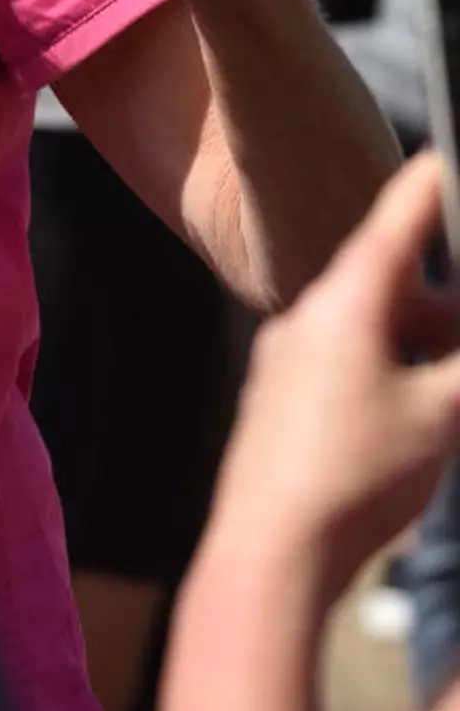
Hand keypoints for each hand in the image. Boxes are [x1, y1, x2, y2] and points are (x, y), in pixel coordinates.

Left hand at [202, 153, 459, 608]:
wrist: (268, 554)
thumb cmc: (353, 479)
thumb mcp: (440, 418)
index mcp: (345, 304)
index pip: (397, 222)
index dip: (428, 186)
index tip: (443, 155)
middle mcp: (307, 319)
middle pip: (388, 283)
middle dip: (442, 299)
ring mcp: (287, 361)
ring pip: (366, 330)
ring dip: (416, 344)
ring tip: (449, 378)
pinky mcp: (279, 403)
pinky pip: (342, 366)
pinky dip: (385, 372)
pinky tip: (410, 416)